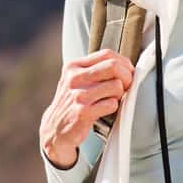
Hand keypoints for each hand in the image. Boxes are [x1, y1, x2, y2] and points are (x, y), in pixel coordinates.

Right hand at [39, 49, 134, 168]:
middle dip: (127, 77)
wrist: (55, 128)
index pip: (107, 54)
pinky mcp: (83, 112)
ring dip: (119, 95)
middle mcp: (74, 78)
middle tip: (126, 87)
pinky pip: (112, 104)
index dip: (123, 63)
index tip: (128, 72)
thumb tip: (125, 65)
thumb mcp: (76, 80)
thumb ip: (95, 69)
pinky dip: (113, 108)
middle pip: (113, 66)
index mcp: (73, 66)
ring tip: (110, 99)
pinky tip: (104, 110)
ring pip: (116, 86)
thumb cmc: (71, 103)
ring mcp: (78, 95)